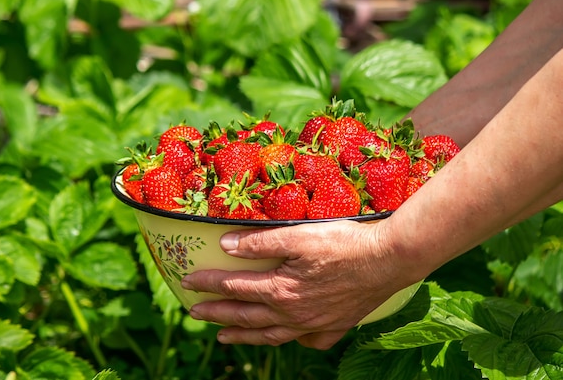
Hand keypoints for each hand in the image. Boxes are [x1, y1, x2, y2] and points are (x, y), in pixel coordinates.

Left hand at [181, 219, 419, 348]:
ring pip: (269, 335)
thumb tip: (226, 245)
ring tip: (223, 338)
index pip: (234, 287)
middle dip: (217, 314)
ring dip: (243, 335)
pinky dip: (288, 341)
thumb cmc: (344, 243)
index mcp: (281, 290)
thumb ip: (260, 242)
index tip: (188, 281)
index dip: (208, 284)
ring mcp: (313, 324)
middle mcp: (293, 314)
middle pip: (246, 316)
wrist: (389, 260)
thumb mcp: (298, 236)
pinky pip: (305, 341)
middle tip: (195, 313)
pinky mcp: (333, 326)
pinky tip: (284, 338)